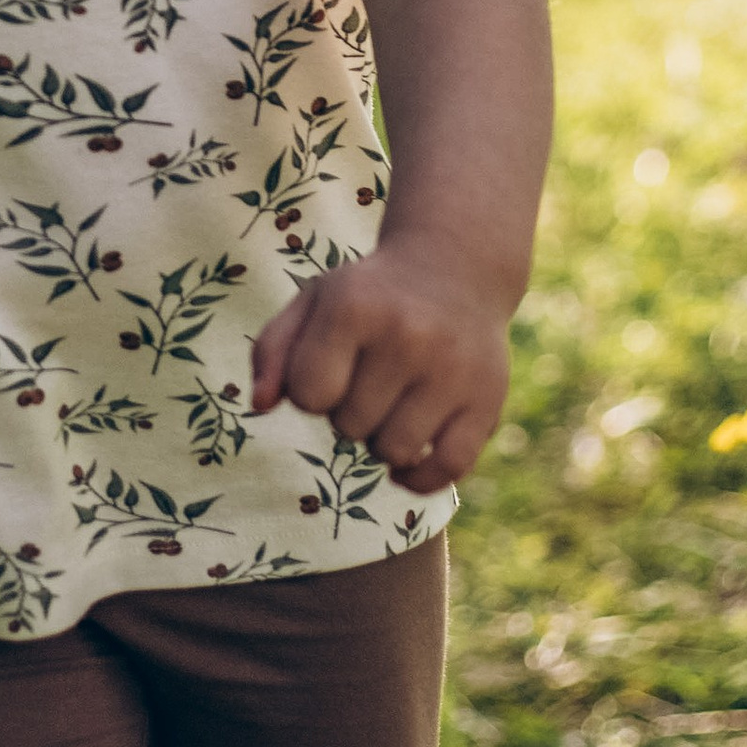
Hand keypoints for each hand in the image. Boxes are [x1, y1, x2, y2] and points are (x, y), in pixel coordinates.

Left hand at [248, 245, 512, 494]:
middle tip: (368, 379)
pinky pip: (447, 468)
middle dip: (348, 413)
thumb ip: (273, 351)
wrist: (455, 269)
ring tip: (391, 404)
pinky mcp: (487, 398)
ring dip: (382, 441)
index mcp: (355, 308)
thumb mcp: (314, 304)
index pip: (308, 395)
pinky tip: (409, 459)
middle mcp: (407, 336)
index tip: (328, 367)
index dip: (309, 391)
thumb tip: (259, 407)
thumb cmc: (369, 296)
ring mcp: (452, 370)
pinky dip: (421, 477)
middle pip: (350, 428)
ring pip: (394, 452)